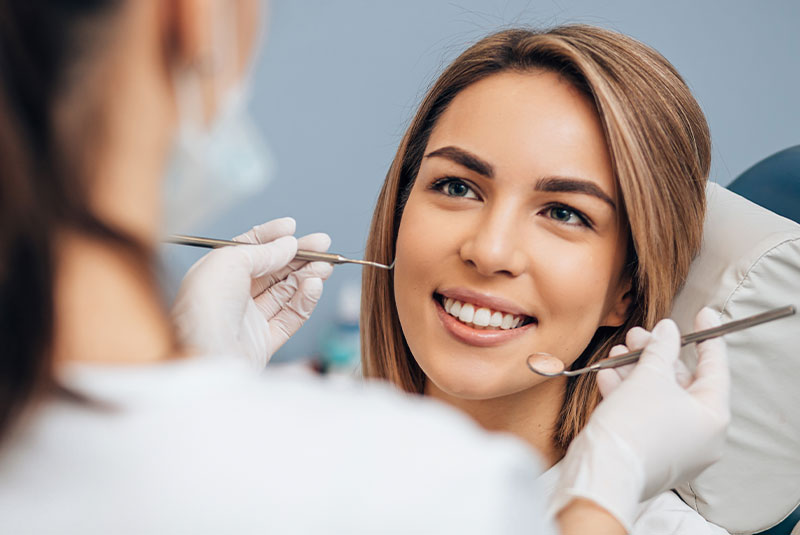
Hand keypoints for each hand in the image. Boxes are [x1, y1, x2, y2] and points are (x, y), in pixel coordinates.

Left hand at [171, 217, 332, 366]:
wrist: (203, 357)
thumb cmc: (204, 307)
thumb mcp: (229, 261)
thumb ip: (262, 250)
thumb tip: (288, 244)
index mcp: (216, 274)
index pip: (247, 250)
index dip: (271, 237)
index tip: (292, 227)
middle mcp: (231, 296)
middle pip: (272, 271)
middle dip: (298, 256)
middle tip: (324, 244)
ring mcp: (248, 320)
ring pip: (285, 292)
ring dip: (307, 275)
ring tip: (325, 265)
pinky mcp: (263, 342)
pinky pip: (290, 317)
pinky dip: (305, 300)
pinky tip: (315, 285)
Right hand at [550, 308, 729, 530]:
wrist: (603, 472)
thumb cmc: (634, 425)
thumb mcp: (649, 376)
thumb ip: (661, 349)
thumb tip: (667, 330)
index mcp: (713, 416)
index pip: (716, 368)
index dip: (707, 337)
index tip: (702, 313)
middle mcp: (702, 435)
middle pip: (682, 382)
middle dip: (656, 355)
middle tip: (638, 335)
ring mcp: (677, 447)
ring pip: (659, 398)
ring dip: (637, 372)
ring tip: (617, 353)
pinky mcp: (652, 453)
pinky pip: (646, 416)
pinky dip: (629, 395)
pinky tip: (607, 375)